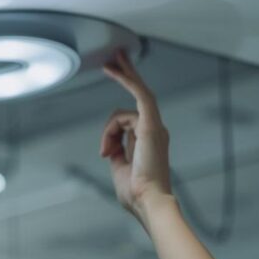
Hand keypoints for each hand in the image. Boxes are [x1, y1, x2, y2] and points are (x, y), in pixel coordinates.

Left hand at [100, 49, 173, 220]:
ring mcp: (154, 125)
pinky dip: (125, 81)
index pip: (128, 120)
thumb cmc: (136, 192)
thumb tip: (108, 148)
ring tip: (106, 152)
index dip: (111, 128)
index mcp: (148, 140)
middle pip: (138, 94)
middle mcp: (155, 129)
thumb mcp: (119, 170)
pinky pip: (138, 94)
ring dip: (109, 132)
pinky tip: (113, 70)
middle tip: (115, 58)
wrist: (147, 200)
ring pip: (123, 112)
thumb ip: (115, 153)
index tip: (103, 149)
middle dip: (126, 74)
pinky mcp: (151, 123)